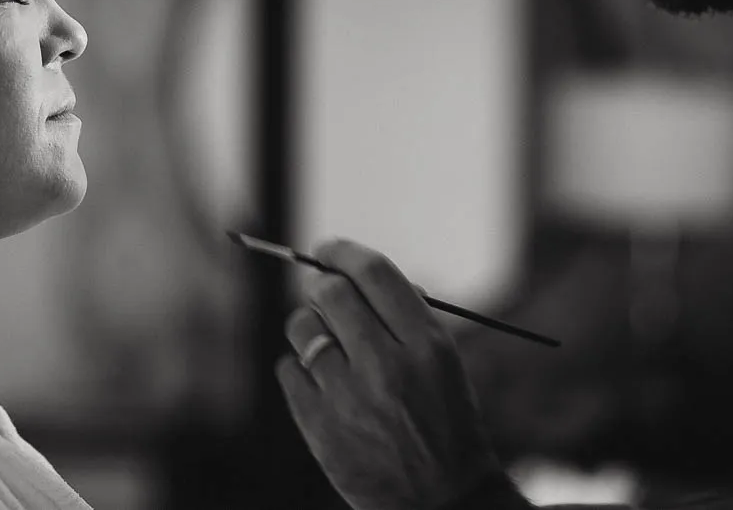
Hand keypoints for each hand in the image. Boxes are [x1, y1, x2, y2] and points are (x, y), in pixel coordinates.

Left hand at [277, 239, 514, 509]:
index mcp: (426, 344)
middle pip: (330, 292)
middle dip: (323, 286)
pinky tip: (320, 383)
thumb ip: (404, 316)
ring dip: (308, 326)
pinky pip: (286, 369)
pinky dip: (298, 369)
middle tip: (324, 294)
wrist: (442, 502)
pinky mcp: (319, 426)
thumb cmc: (445, 424)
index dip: (344, 251)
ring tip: (325, 345)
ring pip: (301, 326)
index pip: (373, 273)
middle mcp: (386, 364)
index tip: (329, 249)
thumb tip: (354, 272)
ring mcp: (348, 397)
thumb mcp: (444, 363)